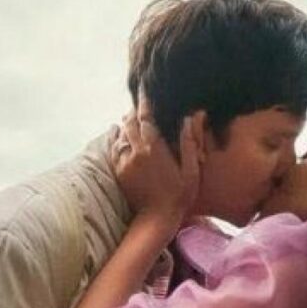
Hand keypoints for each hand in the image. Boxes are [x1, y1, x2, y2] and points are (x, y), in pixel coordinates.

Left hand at [112, 97, 199, 226]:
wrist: (156, 218)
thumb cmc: (179, 195)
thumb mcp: (191, 170)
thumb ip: (188, 143)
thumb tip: (188, 118)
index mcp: (153, 148)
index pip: (145, 117)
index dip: (144, 101)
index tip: (144, 89)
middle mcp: (135, 151)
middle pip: (129, 122)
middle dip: (134, 112)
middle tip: (140, 106)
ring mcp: (124, 162)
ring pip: (120, 134)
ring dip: (126, 126)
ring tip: (133, 120)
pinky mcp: (118, 171)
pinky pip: (115, 149)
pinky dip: (119, 140)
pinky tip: (123, 136)